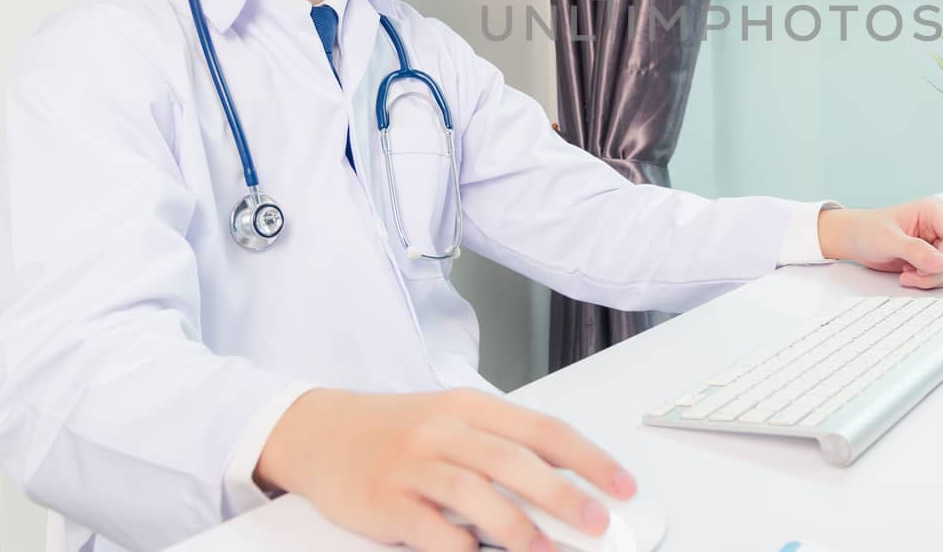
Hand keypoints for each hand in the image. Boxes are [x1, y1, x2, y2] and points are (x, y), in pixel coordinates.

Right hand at [255, 387, 635, 551]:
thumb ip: (500, 444)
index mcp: (471, 406)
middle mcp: (444, 430)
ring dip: (521, 529)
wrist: (319, 431)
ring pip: (478, 495)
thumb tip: (564, 480)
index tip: (622, 485)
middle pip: (516, 462)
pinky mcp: (386, 502)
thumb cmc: (395, 429)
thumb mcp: (451, 420)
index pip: (543, 429)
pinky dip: (462, 548)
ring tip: (549, 551)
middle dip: (564, 496)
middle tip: (597, 523)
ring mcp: (413, 466)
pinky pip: (432, 530)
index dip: (589, 458)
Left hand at [817, 197, 942, 288]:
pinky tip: (911, 274)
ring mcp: (940, 241)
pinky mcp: (935, 256)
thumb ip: (914, 250)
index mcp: (934, 210)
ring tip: (907, 274)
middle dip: (935, 272)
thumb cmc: (867, 230)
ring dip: (932, 279)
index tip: (924, 268)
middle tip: (910, 275)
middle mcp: (941, 224)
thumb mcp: (887, 240)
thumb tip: (940, 262)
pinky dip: (930, 281)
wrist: (855, 239)